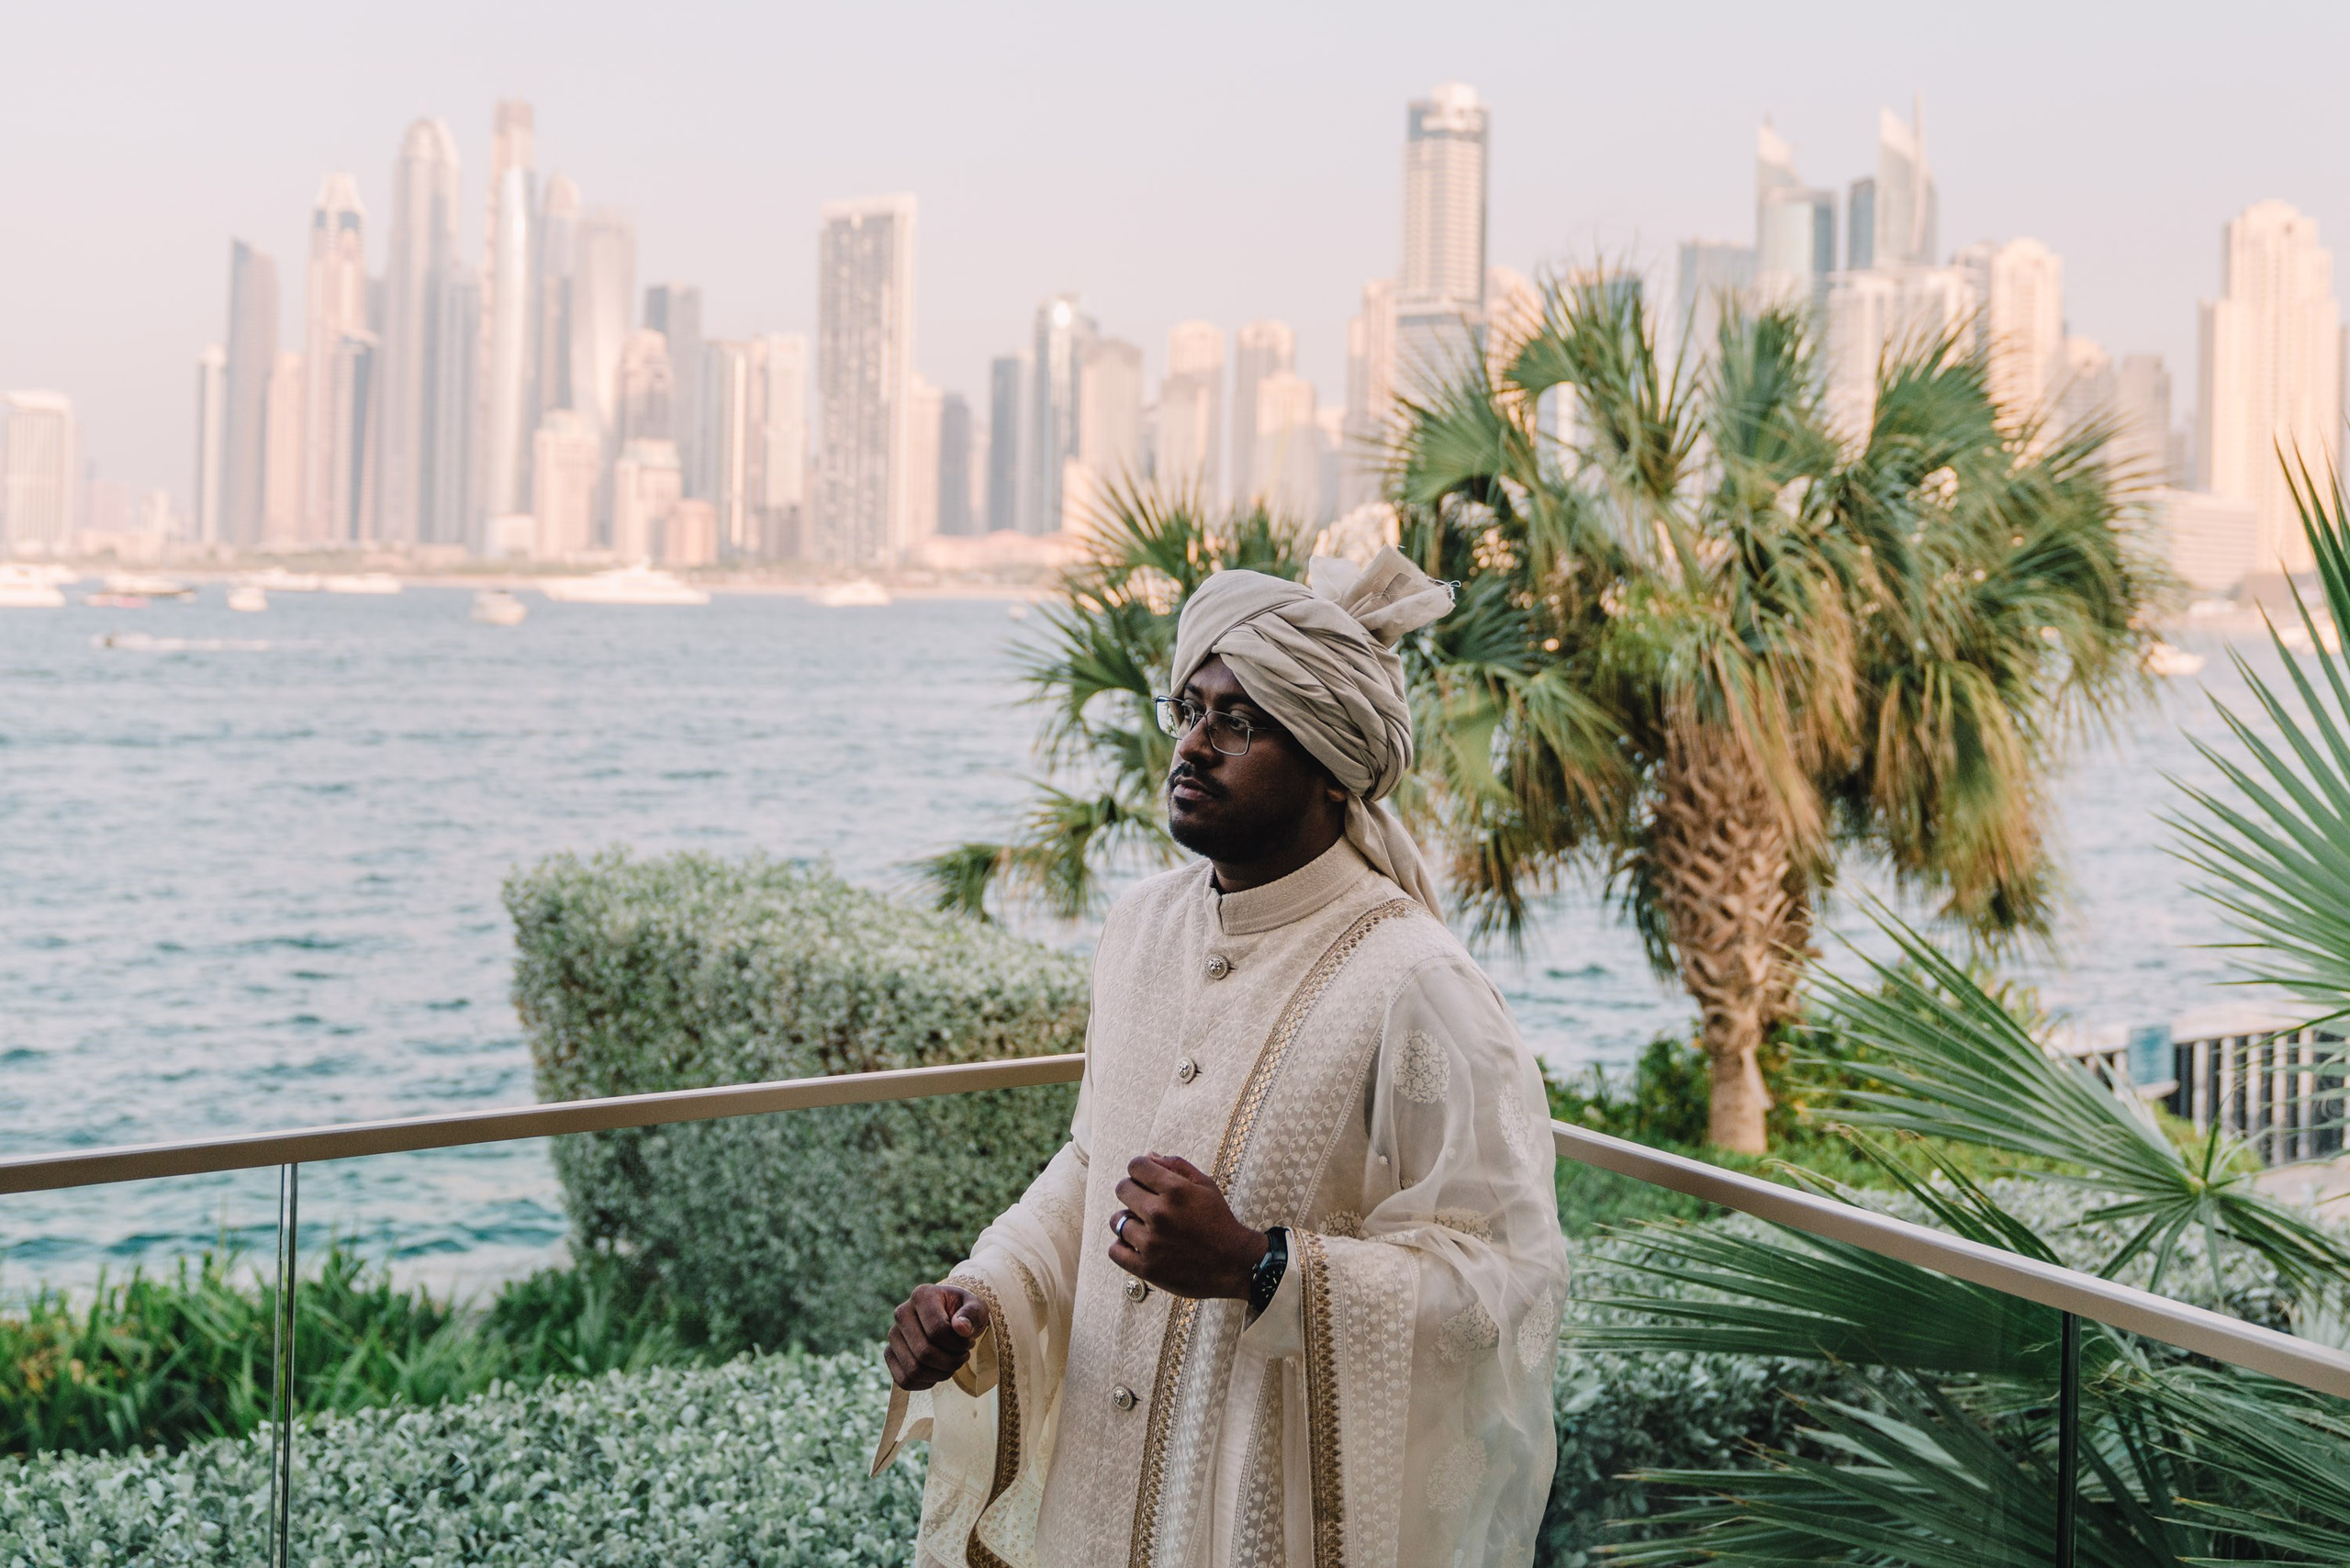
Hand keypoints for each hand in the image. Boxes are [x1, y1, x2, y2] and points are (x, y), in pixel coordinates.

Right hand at [885, 1283, 990, 1390]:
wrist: (950, 1318)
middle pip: (924, 1353)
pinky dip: (926, 1383)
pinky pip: (904, 1381)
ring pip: (914, 1370)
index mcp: (922, 1295)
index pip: (937, 1330)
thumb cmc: (964, 1312)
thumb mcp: (977, 1307)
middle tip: (963, 1355)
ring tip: (953, 1363)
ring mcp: (893, 1335)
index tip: (968, 1342)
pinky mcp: (889, 1354)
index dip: (958, 1344)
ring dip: (941, 1374)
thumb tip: (961, 1328)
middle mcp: (901, 1313)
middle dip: (951, 1361)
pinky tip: (939, 1372)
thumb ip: (972, 1314)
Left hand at [1110, 1153, 1269, 1300]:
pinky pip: (1115, 1251)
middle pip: (1123, 1190)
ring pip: (1117, 1220)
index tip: (1146, 1180)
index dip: (1140, 1170)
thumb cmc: (1219, 1221)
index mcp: (1175, 1191)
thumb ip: (1176, 1166)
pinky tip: (1136, 1245)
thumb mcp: (1206, 1185)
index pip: (1136, 1166)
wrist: (1233, 1263)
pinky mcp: (1146, 1268)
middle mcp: (1159, 1214)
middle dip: (1133, 1192)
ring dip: (1128, 1221)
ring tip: (1143, 1227)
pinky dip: (1122, 1247)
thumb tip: (1148, 1156)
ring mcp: (1151, 1243)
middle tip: (1146, 1203)